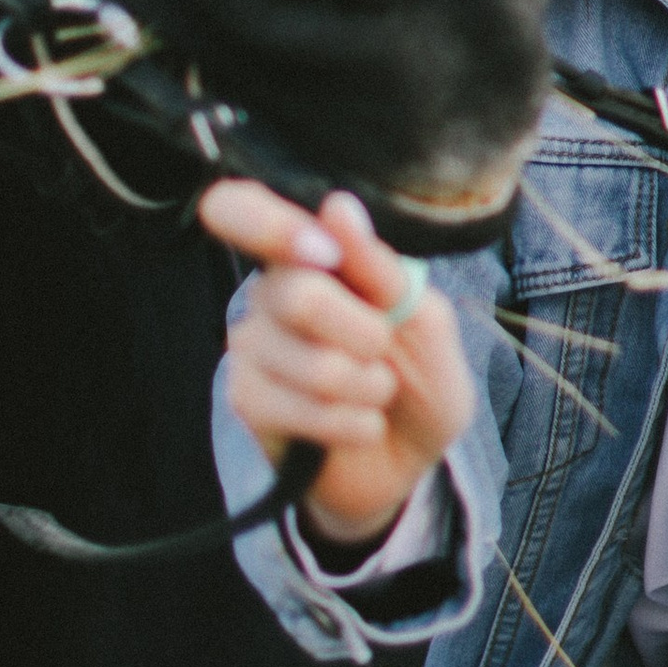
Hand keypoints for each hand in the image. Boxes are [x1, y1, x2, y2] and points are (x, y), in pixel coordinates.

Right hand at [199, 178, 477, 547]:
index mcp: (312, 253)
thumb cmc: (418, 377)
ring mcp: (253, 346)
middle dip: (368, 335)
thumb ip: (382, 270)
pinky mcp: (247, 400)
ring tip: (375, 393)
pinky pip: (305, 410)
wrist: (409, 459)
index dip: (269, 225)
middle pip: (299, 296)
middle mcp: (270, 292)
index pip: (241, 209)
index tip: (323, 254)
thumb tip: (336, 207)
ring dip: (369, 388)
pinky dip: (353, 423)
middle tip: (384, 350)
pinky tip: (357, 425)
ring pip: (314, 364)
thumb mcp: (426, 321)